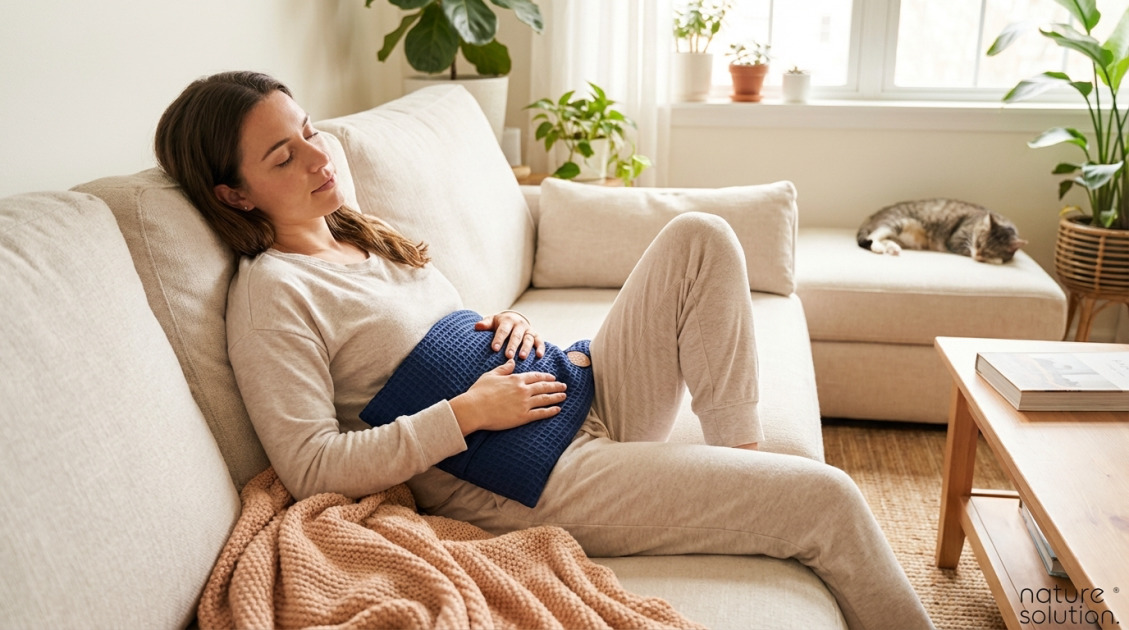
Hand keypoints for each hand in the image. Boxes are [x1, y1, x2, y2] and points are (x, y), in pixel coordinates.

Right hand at [450, 359, 566, 434]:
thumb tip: (512, 361)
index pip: (535, 376)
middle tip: (564, 386)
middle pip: (543, 386)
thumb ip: (503, 369)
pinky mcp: (523, 416)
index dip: (545, 377)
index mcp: (515, 379)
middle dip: (555, 386)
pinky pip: (540, 413)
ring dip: (556, 397)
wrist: (474, 408)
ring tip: (564, 396)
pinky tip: (557, 409)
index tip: (553, 377)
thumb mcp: (491, 375)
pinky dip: (550, 411)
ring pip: (545, 399)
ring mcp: (524, 403)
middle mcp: (523, 390)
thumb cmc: (479, 391)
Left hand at [475, 311, 544, 359]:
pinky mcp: (536, 335)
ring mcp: (528, 330)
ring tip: (522, 357)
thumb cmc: (500, 324)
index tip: (494, 348)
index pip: (503, 330)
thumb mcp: (492, 321)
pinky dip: (540, 348)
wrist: (513, 319)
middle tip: (508, 356)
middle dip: (512, 346)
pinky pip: (539, 341)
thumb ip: (485, 324)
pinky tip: (539, 355)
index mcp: (507, 321)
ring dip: (526, 348)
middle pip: (516, 336)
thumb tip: (477, 326)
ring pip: (528, 339)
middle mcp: (519, 324)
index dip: (499, 339)